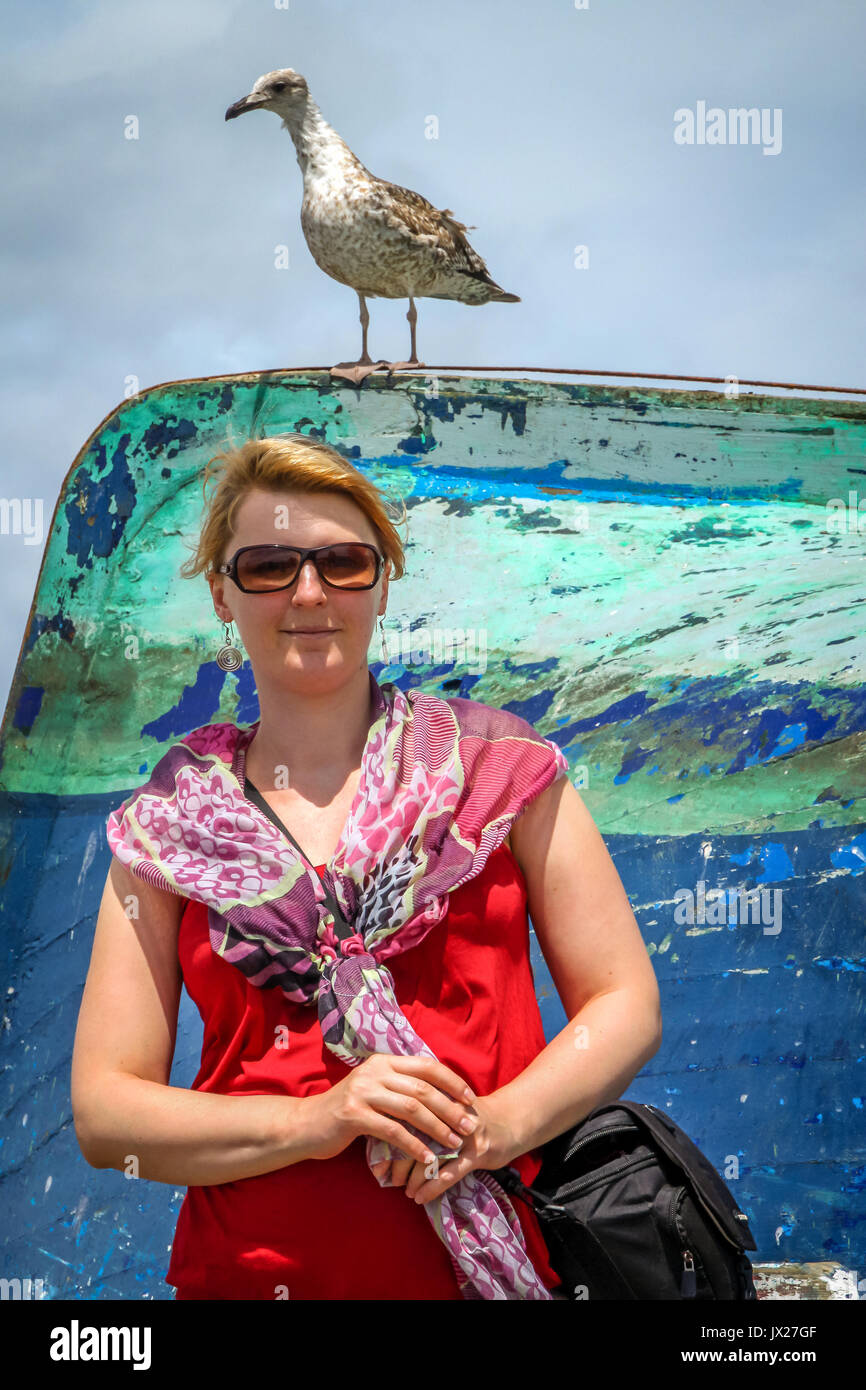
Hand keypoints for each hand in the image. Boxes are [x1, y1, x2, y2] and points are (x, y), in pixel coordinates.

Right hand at [308, 1052, 477, 1164]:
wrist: (306, 1125)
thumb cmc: (347, 1111)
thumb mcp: (374, 1090)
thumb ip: (400, 1087)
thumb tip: (440, 1094)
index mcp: (384, 1062)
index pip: (427, 1065)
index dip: (452, 1081)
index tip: (471, 1099)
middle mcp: (375, 1071)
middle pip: (423, 1088)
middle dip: (451, 1108)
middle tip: (469, 1126)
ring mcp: (363, 1092)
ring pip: (411, 1108)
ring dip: (438, 1127)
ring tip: (455, 1143)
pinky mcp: (354, 1115)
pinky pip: (393, 1131)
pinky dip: (414, 1146)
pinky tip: (428, 1158)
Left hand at [383, 1092, 523, 1204]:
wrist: (511, 1119)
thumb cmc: (472, 1117)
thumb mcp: (446, 1107)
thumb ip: (421, 1114)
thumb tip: (387, 1131)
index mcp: (436, 1100)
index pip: (404, 1118)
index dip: (387, 1140)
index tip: (377, 1160)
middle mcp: (448, 1114)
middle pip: (413, 1137)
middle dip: (397, 1161)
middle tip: (386, 1177)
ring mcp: (463, 1134)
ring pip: (430, 1157)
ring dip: (413, 1177)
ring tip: (405, 1190)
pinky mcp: (477, 1152)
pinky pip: (450, 1172)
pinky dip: (432, 1187)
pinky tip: (420, 1197)